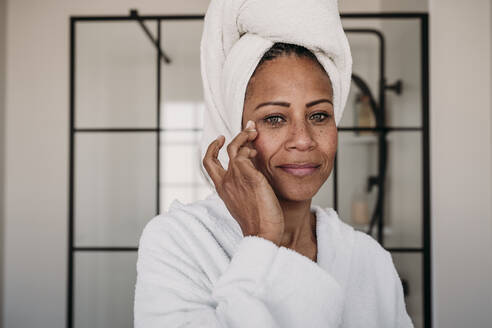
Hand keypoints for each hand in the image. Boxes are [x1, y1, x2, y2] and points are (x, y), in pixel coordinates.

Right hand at [203, 120, 284, 244]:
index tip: (221, 141)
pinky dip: (250, 147)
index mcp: (222, 190)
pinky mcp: (249, 176)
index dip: (212, 150)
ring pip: (234, 148)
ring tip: (254, 133)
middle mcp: (225, 183)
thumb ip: (244, 187)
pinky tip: (258, 152)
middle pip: (213, 155)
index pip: (209, 165)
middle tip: (241, 131)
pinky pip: (245, 153)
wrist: (262, 234)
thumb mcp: (245, 202)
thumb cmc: (258, 222)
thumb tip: (253, 172)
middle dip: (223, 140)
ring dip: (244, 136)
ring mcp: (235, 179)